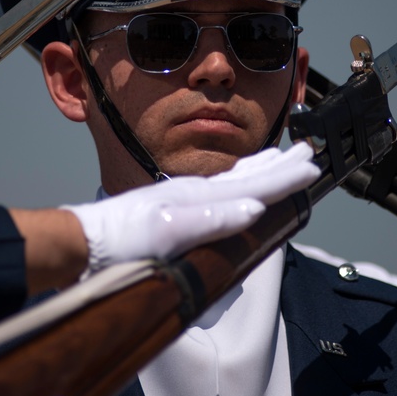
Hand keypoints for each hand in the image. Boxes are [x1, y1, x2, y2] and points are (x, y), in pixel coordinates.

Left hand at [64, 143, 319, 271]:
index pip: (253, 184)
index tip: (311, 166)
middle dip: (279, 165)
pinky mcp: (174, 212)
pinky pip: (218, 191)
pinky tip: (235, 188)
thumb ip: (212, 220)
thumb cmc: (121, 242)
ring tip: (279, 158)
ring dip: (260, 168)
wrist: (84, 244)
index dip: (284, 178)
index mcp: (198, 197)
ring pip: (233, 179)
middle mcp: (194, 194)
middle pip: (248, 175)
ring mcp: (184, 201)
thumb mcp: (169, 234)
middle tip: (307, 151)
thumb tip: (255, 209)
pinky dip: (237, 182)